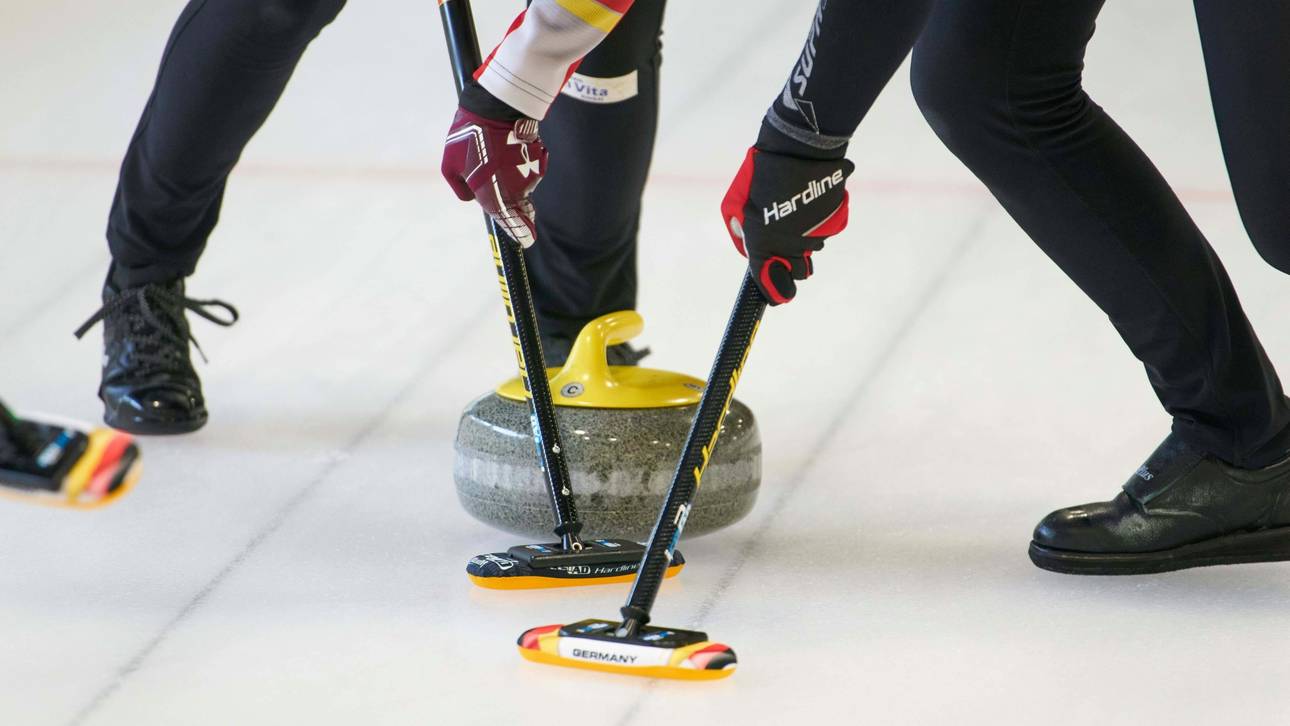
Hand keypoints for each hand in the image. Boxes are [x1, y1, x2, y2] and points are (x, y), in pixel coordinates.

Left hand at [442, 108, 547, 247]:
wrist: (495, 107)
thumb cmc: (469, 138)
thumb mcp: (449, 165)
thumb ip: (459, 188)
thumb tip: (470, 196)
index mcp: (495, 200)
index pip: (516, 227)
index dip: (522, 234)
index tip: (527, 240)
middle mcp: (517, 193)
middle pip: (516, 205)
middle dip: (506, 197)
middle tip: (491, 177)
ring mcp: (530, 177)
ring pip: (521, 185)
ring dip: (510, 176)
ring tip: (493, 153)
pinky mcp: (538, 160)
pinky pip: (528, 169)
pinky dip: (519, 163)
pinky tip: (506, 146)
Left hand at [720, 147, 853, 303]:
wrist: (796, 149)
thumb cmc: (760, 175)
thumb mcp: (737, 206)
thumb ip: (744, 232)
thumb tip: (749, 246)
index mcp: (764, 245)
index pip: (772, 285)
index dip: (776, 292)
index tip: (778, 294)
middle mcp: (791, 246)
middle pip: (798, 271)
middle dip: (791, 261)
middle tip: (784, 237)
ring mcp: (815, 235)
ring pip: (812, 248)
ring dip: (804, 237)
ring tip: (795, 210)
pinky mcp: (833, 222)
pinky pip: (825, 230)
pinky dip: (818, 220)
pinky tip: (809, 200)